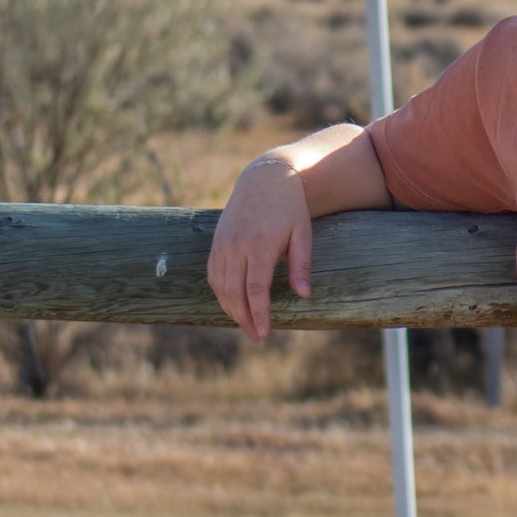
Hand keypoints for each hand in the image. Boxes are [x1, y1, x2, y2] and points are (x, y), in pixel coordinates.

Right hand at [207, 159, 312, 340]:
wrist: (264, 180)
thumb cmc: (289, 208)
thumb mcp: (302, 234)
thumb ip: (301, 265)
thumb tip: (304, 295)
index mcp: (260, 245)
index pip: (255, 288)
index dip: (259, 313)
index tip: (265, 333)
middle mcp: (236, 246)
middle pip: (234, 292)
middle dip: (244, 318)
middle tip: (256, 337)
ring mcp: (222, 244)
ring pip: (220, 286)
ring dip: (231, 309)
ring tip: (246, 324)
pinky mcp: (216, 243)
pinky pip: (213, 274)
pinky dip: (220, 293)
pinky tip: (232, 304)